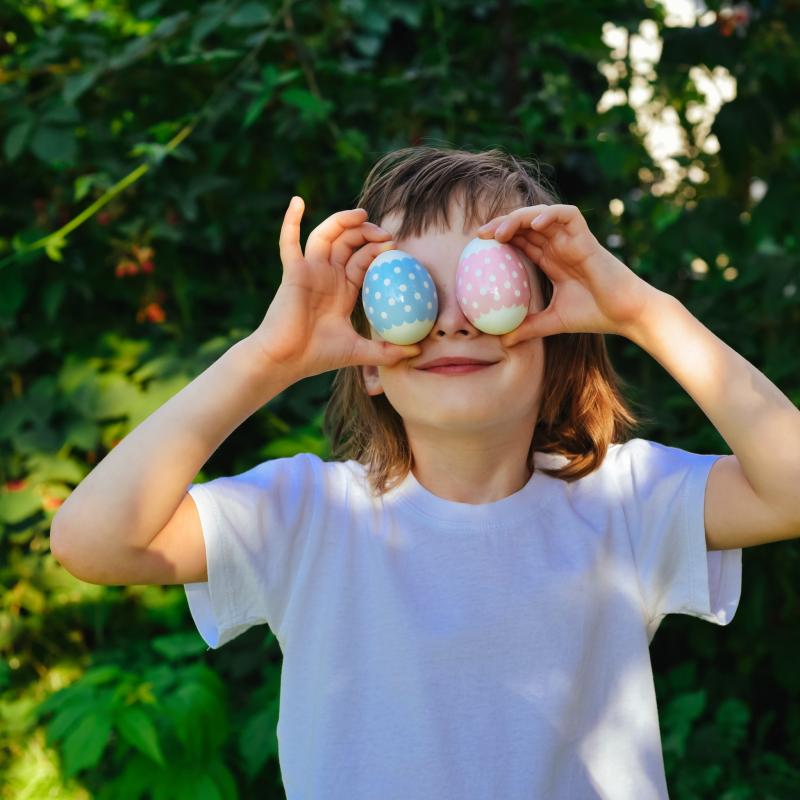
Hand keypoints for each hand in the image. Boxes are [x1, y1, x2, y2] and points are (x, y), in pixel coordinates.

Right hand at [248, 197, 421, 378]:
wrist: (286, 361)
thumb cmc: (317, 356)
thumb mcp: (359, 352)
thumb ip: (388, 351)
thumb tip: (419, 350)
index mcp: (342, 290)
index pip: (362, 260)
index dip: (378, 250)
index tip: (395, 247)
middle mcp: (326, 276)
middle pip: (348, 243)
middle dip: (367, 233)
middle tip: (386, 234)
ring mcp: (308, 271)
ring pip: (326, 236)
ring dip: (342, 221)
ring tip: (362, 215)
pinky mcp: (292, 272)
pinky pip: (289, 242)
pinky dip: (291, 221)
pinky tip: (298, 202)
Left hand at [477, 204, 658, 345]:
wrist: (626, 314)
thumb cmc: (595, 315)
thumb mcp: (553, 322)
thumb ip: (529, 328)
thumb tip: (502, 341)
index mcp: (551, 260)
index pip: (521, 240)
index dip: (499, 238)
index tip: (477, 246)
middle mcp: (560, 245)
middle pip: (525, 224)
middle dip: (501, 224)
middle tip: (479, 235)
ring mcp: (573, 239)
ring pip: (541, 215)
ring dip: (518, 218)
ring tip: (499, 232)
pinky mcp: (587, 237)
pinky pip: (567, 215)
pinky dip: (549, 215)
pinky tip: (533, 225)